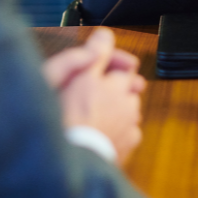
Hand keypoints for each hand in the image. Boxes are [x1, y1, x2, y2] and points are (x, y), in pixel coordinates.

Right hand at [51, 29, 145, 164]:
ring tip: (94, 114)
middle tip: (92, 90)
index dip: (113, 63)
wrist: (71, 162)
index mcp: (116, 85)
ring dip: (118, 108)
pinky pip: (128, 132)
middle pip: (130, 87)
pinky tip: (101, 132)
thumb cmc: (67, 120)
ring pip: (129, 109)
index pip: (128, 64)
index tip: (98, 65)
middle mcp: (127, 103)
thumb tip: (105, 35)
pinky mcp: (127, 147)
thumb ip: (93, 55)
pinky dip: (119, 130)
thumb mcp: (74, 78)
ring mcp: (129, 126)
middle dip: (116, 85)